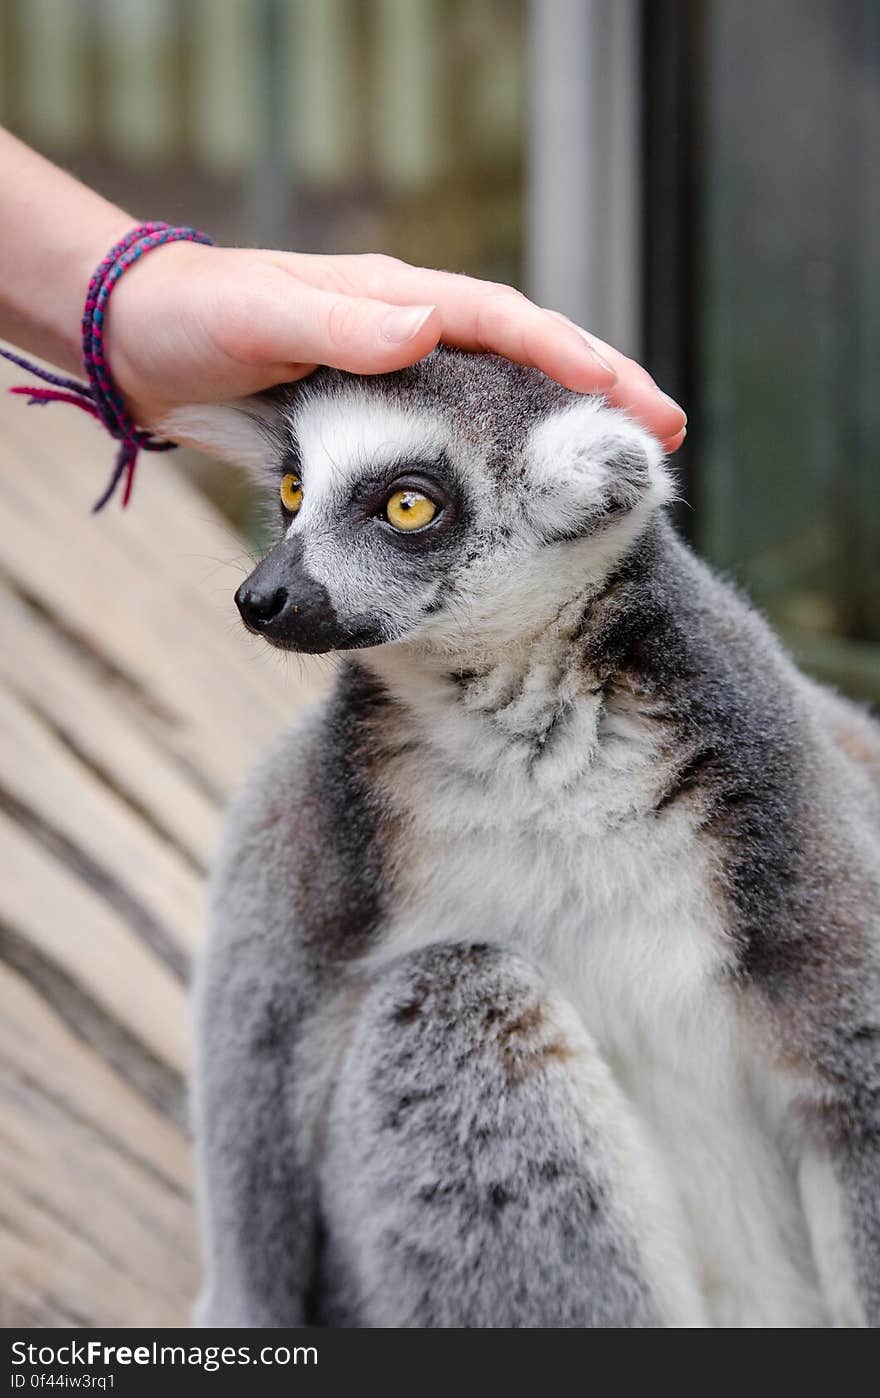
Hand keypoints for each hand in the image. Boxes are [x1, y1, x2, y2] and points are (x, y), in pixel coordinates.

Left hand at [106, 246, 686, 450]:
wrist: (135, 342)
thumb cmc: (194, 319)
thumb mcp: (261, 316)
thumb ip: (338, 323)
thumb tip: (428, 326)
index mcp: (397, 298)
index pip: (509, 322)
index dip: (574, 358)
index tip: (628, 399)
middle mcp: (409, 329)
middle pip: (525, 357)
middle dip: (596, 392)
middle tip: (662, 439)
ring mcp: (396, 370)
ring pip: (499, 398)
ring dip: (557, 429)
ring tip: (614, 471)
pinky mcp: (374, 414)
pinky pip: (455, 435)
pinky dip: (500, 458)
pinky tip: (521, 491)